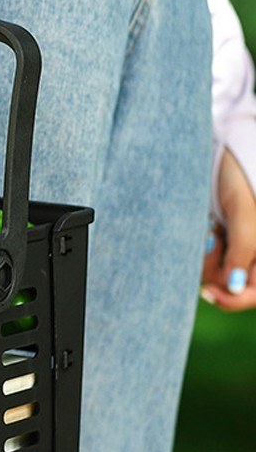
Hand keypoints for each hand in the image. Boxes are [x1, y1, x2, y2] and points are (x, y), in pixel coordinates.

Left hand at [201, 148, 255, 309]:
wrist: (227, 152)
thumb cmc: (241, 176)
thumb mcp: (244, 212)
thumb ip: (244, 248)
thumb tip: (237, 286)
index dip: (234, 299)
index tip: (208, 292)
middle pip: (234, 286)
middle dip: (217, 270)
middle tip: (211, 241)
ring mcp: (244, 247)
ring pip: (219, 274)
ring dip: (208, 257)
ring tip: (212, 230)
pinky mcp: (229, 241)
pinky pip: (212, 259)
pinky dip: (205, 249)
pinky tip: (211, 229)